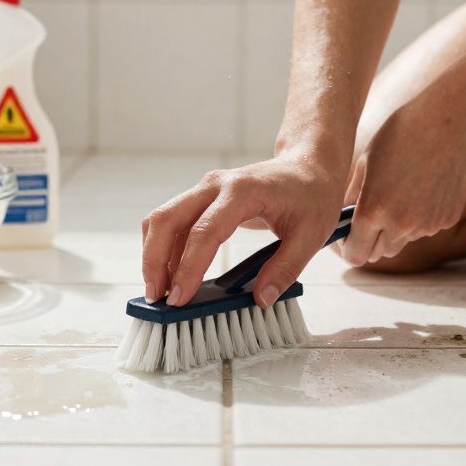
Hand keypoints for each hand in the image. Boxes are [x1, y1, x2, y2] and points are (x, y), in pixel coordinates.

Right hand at [142, 154, 345, 307]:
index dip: (188, 267)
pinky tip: (171, 274)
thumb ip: (285, 268)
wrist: (308, 166)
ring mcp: (205, 190)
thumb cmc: (311, 196)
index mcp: (242, 192)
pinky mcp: (202, 198)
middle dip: (154, 260)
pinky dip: (165, 248)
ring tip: (160, 290)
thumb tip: (261, 299)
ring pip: (163, 219)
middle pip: (167, 219)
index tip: (179, 297)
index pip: (204, 232)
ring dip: (154, 255)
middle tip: (156, 297)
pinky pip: (172, 221)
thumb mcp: (310, 235)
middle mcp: (215, 185)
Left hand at [340, 91, 465, 265]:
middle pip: (378, 253)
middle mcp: (401, 225)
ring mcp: (428, 225)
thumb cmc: (401, 133)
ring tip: (399, 194)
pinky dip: (420, 218)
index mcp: (374, 211)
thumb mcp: (365, 162)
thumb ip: (351, 197)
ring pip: (403, 241)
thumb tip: (340, 219)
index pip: (355, 254)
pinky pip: (425, 229)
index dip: (348, 247)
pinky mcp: (448, 219)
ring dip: (395, 229)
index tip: (347, 234)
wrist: (451, 120)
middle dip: (371, 240)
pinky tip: (422, 188)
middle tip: (370, 215)